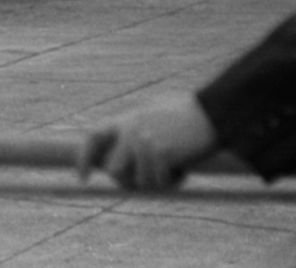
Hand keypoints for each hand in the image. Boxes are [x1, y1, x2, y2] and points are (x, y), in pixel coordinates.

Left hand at [78, 92, 219, 190]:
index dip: (84, 159)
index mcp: (125, 119)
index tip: (83, 179)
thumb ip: (135, 130)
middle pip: (113, 171)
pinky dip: (173, 182)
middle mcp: (129, 131)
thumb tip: (123, 156)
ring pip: (139, 182)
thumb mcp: (153, 114)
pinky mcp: (160, 154)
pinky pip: (160, 183)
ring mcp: (143, 142)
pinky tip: (184, 167)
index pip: (92, 137)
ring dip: (157, 182)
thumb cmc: (187, 113)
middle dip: (129, 182)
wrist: (212, 112)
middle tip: (151, 180)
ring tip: (175, 167)